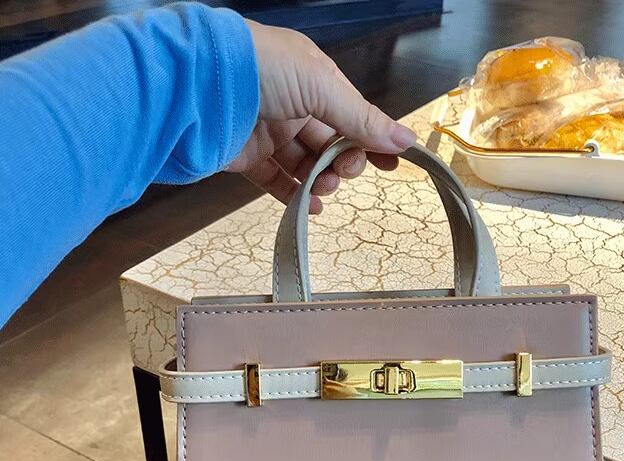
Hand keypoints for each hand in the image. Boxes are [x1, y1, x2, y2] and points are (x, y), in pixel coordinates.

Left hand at [226, 21, 416, 212]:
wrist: (196, 84)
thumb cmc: (262, 69)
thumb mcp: (322, 87)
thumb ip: (362, 119)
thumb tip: (405, 139)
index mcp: (312, 79)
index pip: (351, 115)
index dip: (371, 140)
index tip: (390, 165)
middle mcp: (292, 104)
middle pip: (330, 143)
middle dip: (343, 163)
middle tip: (343, 172)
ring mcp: (268, 131)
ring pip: (306, 165)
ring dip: (321, 181)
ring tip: (323, 190)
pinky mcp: (247, 156)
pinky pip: (277, 181)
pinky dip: (294, 196)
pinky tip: (310, 206)